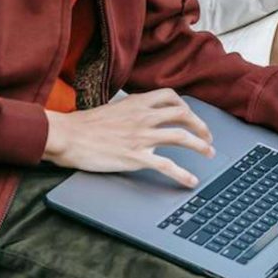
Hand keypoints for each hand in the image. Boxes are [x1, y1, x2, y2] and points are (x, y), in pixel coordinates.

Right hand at [42, 89, 214, 187]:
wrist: (67, 135)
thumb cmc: (84, 124)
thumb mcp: (113, 108)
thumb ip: (131, 110)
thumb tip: (141, 115)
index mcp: (137, 103)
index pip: (171, 97)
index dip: (185, 106)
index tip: (191, 116)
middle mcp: (144, 116)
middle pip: (183, 115)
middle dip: (200, 126)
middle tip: (208, 137)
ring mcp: (142, 136)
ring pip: (181, 137)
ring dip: (200, 145)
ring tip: (209, 153)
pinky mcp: (136, 157)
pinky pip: (166, 165)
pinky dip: (182, 174)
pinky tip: (191, 181)